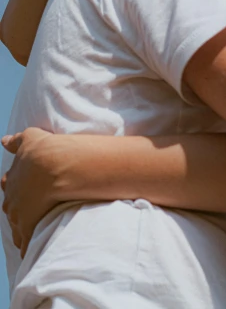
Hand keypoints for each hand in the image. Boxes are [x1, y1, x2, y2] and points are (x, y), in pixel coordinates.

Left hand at [1, 128, 67, 256]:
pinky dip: (27, 247)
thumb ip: (16, 141)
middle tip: (26, 213)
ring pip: (16, 228)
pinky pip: (25, 242)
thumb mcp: (29, 138)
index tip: (21, 191)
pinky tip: (29, 252)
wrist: (54, 165)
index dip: (15, 188)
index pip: (8, 186)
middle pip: (10, 209)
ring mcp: (18, 215)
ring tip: (28, 238)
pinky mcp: (28, 227)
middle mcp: (11, 199)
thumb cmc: (43, 150)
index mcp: (11, 179)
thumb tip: (3, 140)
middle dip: (17, 211)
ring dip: (21, 232)